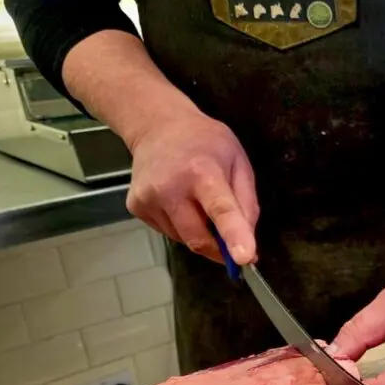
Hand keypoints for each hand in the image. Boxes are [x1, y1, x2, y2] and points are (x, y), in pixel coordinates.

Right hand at [125, 108, 258, 263]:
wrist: (158, 126)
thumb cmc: (204, 142)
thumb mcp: (239, 162)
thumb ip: (247, 204)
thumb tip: (248, 240)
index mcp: (203, 172)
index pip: (221, 210)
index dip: (234, 236)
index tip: (244, 258)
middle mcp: (170, 187)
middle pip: (198, 238)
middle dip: (219, 249)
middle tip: (233, 243)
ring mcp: (148, 198)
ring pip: (184, 239)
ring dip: (200, 233)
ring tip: (198, 201)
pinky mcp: (136, 207)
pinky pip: (169, 233)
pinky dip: (182, 226)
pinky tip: (180, 202)